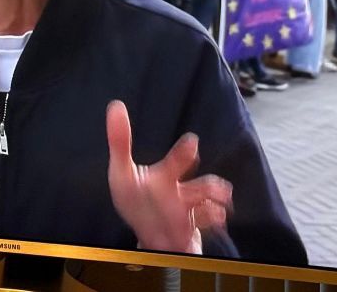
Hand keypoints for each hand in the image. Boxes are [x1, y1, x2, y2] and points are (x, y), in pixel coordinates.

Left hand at [106, 100, 231, 252]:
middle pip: (201, 186)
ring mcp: (187, 213)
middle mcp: (180, 192)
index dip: (184, 153)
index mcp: (165, 177)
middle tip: (219, 188)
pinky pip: (207, 224)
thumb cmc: (136, 198)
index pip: (175, 163)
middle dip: (210, 186)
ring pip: (209, 205)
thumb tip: (115, 105)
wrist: (145, 232)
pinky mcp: (191, 231)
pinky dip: (214, 220)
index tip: (192, 142)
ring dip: (216, 205)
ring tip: (221, 205)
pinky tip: (217, 219)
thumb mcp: (122, 171)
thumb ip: (120, 141)